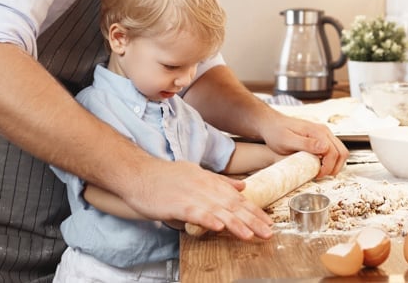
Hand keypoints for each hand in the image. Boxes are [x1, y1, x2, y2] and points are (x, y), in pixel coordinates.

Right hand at [126, 159, 273, 239]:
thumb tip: (243, 185)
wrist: (139, 173)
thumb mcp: (198, 174)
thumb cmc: (167, 176)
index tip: (268, 221)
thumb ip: (221, 181)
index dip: (254, 210)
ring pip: (219, 210)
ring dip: (236, 223)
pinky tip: (219, 227)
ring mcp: (192, 195)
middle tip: (269, 232)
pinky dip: (208, 219)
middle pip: (233, 205)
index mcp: (211, 182)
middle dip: (253, 219)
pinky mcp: (177, 204)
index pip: (238, 198)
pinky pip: (196, 213)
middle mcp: (206, 187)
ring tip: (251, 235)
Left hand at [260, 115, 347, 176]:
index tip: (317, 175)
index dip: (328, 167)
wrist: (271, 124)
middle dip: (334, 168)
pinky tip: (319, 165)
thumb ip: (306, 144)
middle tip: (320, 175)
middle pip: (342, 153)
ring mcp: (324, 134)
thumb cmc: (276, 132)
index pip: (334, 153)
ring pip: (340, 152)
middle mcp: (324, 131)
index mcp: (317, 131)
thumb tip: (325, 148)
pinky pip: (334, 150)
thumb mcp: (287, 140)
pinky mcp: (321, 138)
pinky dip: (331, 161)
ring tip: (320, 172)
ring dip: (334, 165)